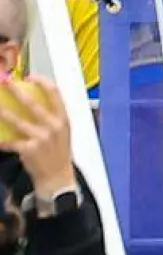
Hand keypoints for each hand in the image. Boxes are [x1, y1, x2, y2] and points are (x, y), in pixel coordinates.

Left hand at [0, 77, 74, 195]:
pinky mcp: (29, 150)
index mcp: (63, 119)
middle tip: (6, 83)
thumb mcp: (62, 133)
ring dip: (3, 112)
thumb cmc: (58, 153)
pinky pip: (10, 142)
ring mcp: (42, 138)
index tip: (30, 77)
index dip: (42, 83)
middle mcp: (54, 126)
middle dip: (17, 91)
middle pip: (33, 104)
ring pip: (17, 121)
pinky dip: (2, 141)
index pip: (55, 94)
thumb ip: (52, 118)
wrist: (57, 178)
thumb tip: (32, 102)